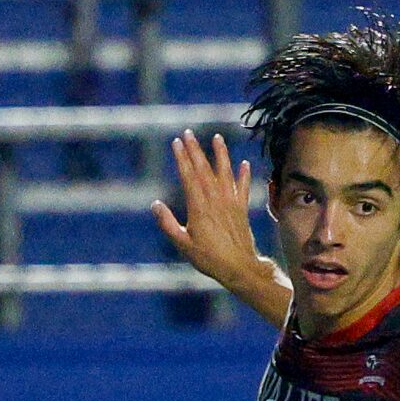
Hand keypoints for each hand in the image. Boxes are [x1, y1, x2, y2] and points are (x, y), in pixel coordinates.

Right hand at [152, 129, 268, 294]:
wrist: (240, 268)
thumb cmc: (209, 258)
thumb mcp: (182, 244)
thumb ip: (168, 223)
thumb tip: (155, 204)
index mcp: (199, 207)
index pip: (188, 175)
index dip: (182, 158)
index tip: (176, 142)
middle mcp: (216, 200)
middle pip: (204, 169)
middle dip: (195, 150)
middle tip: (188, 133)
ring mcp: (231, 203)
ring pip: (225, 173)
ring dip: (221, 154)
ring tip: (217, 137)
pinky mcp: (242, 209)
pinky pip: (243, 188)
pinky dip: (244, 175)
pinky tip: (244, 163)